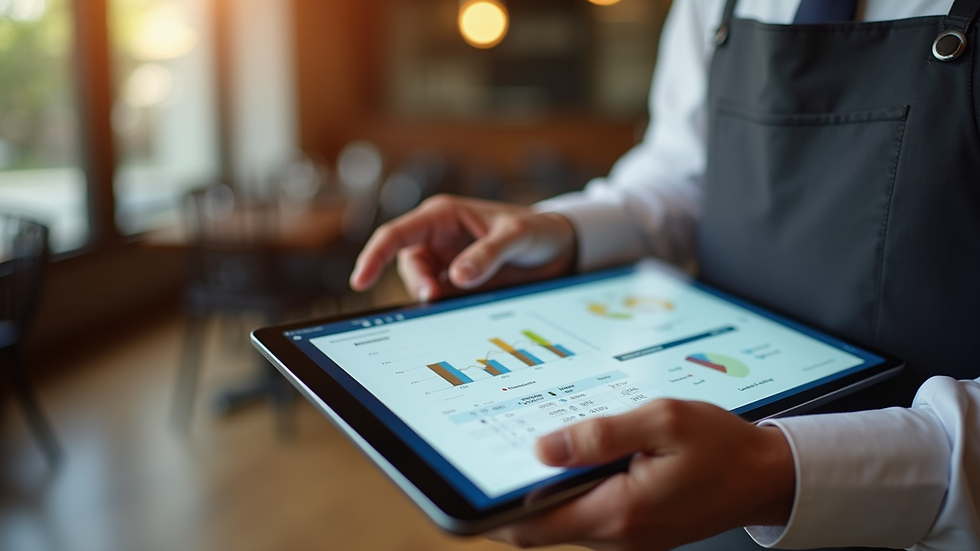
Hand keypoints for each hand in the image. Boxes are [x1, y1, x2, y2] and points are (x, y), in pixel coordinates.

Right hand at [349, 195, 576, 300]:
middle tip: (435, 298)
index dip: (374, 255)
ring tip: (456, 304)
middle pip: (406, 266)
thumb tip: (459, 277)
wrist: (560, 250)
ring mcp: (446, 263)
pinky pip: (442, 300)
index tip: (360, 281)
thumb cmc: (536, 230)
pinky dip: (446, 309)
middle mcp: (438, 239)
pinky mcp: (458, 285)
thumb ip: (489, 255)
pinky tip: (462, 313)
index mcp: (443, 216)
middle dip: (418, 284)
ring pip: (422, 286)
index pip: (396, 234)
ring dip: (433, 299)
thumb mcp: (517, 236)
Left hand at [489, 400, 795, 550]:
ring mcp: (628, 540)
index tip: (472, 478)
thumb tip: (543, 447)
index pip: (534, 526)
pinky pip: (588, 517)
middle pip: (542, 527)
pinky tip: (579, 458)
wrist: (765, 476)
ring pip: (564, 522)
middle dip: (515, 495)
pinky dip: (573, 493)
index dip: (494, 509)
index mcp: (621, 512)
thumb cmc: (721, 445)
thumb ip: (599, 435)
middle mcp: (620, 537)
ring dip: (546, 492)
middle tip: (500, 447)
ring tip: (543, 445)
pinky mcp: (635, 533)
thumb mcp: (662, 421)